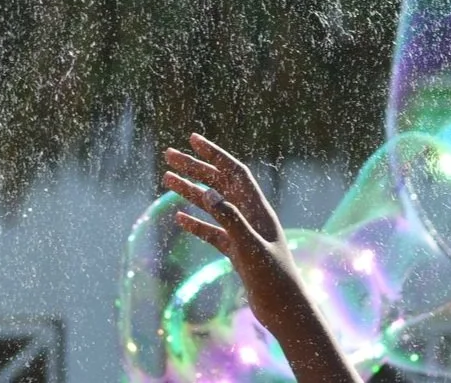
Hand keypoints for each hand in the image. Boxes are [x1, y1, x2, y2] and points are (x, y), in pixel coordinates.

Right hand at [161, 133, 362, 382]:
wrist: (285, 312)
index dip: (214, 153)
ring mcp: (243, 234)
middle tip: (169, 155)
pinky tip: (179, 218)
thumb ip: (231, 220)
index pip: (234, 172)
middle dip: (195, 167)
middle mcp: (251, 216)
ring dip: (190, 191)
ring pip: (213, 206)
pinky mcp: (237, 252)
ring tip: (166, 179)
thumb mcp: (250, 248)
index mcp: (258, 209)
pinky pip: (212, 232)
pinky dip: (196, 223)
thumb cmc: (273, 279)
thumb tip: (209, 193)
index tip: (192, 139)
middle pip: (219, 183)